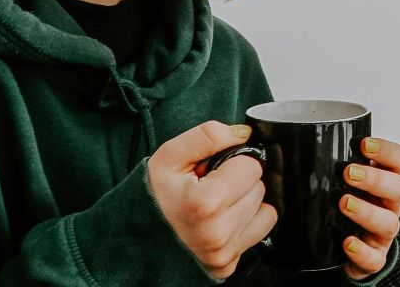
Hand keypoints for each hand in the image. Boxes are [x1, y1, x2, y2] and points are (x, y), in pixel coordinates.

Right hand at [148, 121, 275, 279]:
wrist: (135, 238)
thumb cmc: (154, 196)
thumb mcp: (169, 157)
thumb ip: (207, 136)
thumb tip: (244, 134)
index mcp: (204, 203)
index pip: (251, 165)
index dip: (233, 161)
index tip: (212, 170)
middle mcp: (217, 233)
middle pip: (259, 187)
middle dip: (239, 181)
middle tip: (211, 187)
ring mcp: (224, 252)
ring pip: (264, 207)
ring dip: (245, 201)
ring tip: (215, 204)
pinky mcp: (228, 264)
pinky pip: (262, 228)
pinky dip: (249, 220)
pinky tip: (225, 218)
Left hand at [339, 137, 399, 279]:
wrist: (344, 247)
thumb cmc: (344, 206)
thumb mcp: (340, 183)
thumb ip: (327, 166)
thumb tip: (282, 146)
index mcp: (384, 181)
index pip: (398, 160)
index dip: (386, 150)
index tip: (363, 143)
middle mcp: (389, 205)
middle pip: (398, 188)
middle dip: (375, 179)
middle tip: (348, 172)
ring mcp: (383, 233)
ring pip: (389, 223)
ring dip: (368, 212)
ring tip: (344, 203)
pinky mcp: (374, 257)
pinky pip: (375, 258)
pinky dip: (362, 251)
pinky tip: (346, 242)